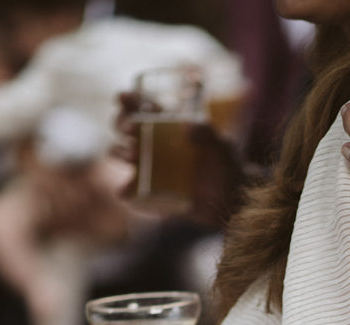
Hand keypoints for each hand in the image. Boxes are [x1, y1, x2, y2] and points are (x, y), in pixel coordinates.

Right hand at [113, 92, 246, 225]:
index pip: (143, 106)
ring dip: (119, 151)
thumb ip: (208, 134)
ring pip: (120, 153)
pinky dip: (125, 190)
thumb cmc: (227, 168)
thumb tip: (186, 125)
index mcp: (168, 125)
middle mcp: (154, 143)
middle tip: (131, 130)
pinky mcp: (150, 190)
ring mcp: (150, 166)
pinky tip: (126, 191)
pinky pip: (130, 190)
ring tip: (132, 156)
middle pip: (124, 126)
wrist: (230, 202)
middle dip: (121, 123)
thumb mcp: (222, 147)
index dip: (130, 100)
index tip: (122, 97)